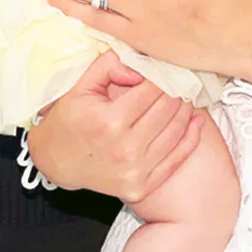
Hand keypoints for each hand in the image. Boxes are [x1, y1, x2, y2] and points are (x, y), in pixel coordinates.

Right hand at [27, 50, 205, 198]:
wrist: (55, 162)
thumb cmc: (68, 120)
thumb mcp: (80, 87)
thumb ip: (108, 67)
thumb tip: (139, 64)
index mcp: (109, 121)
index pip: (151, 90)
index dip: (162, 75)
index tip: (167, 67)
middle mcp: (125, 148)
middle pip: (167, 109)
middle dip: (177, 90)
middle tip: (183, 78)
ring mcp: (135, 171)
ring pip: (176, 132)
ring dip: (186, 110)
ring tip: (187, 95)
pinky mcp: (141, 186)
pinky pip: (176, 159)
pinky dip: (191, 138)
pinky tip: (196, 121)